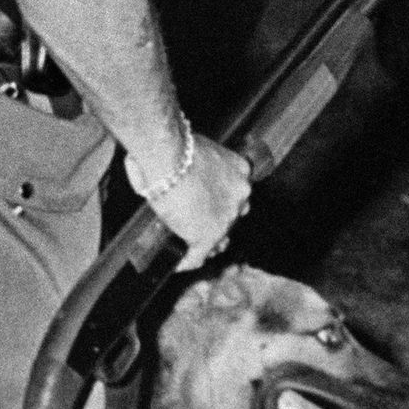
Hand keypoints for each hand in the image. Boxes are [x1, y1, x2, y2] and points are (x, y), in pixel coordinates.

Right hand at [143, 135, 251, 271]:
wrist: (168, 155)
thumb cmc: (174, 145)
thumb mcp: (198, 149)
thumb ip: (196, 164)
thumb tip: (169, 170)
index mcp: (240, 170)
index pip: (237, 192)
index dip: (224, 200)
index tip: (213, 202)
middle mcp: (239, 195)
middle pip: (233, 215)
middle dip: (219, 220)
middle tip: (200, 222)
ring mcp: (226, 218)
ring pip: (220, 238)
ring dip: (208, 243)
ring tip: (192, 247)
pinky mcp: (208, 236)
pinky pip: (199, 255)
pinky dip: (189, 260)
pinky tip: (181, 262)